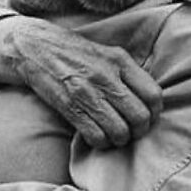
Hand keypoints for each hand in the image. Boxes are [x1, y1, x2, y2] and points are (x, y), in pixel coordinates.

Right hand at [0, 17, 162, 148]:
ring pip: (120, 131)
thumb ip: (129, 73)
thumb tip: (150, 99)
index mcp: (120, 61)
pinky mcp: (69, 107)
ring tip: (114, 136)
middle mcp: (107, 77)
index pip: (153, 95)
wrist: (35, 47)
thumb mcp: (107, 52)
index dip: (155, 113)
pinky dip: (100, 143)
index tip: (148, 118)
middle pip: (140, 117)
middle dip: (139, 131)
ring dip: (119, 140)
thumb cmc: (75, 52)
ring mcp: (88, 93)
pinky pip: (95, 136)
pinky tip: (97, 137)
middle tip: (132, 132)